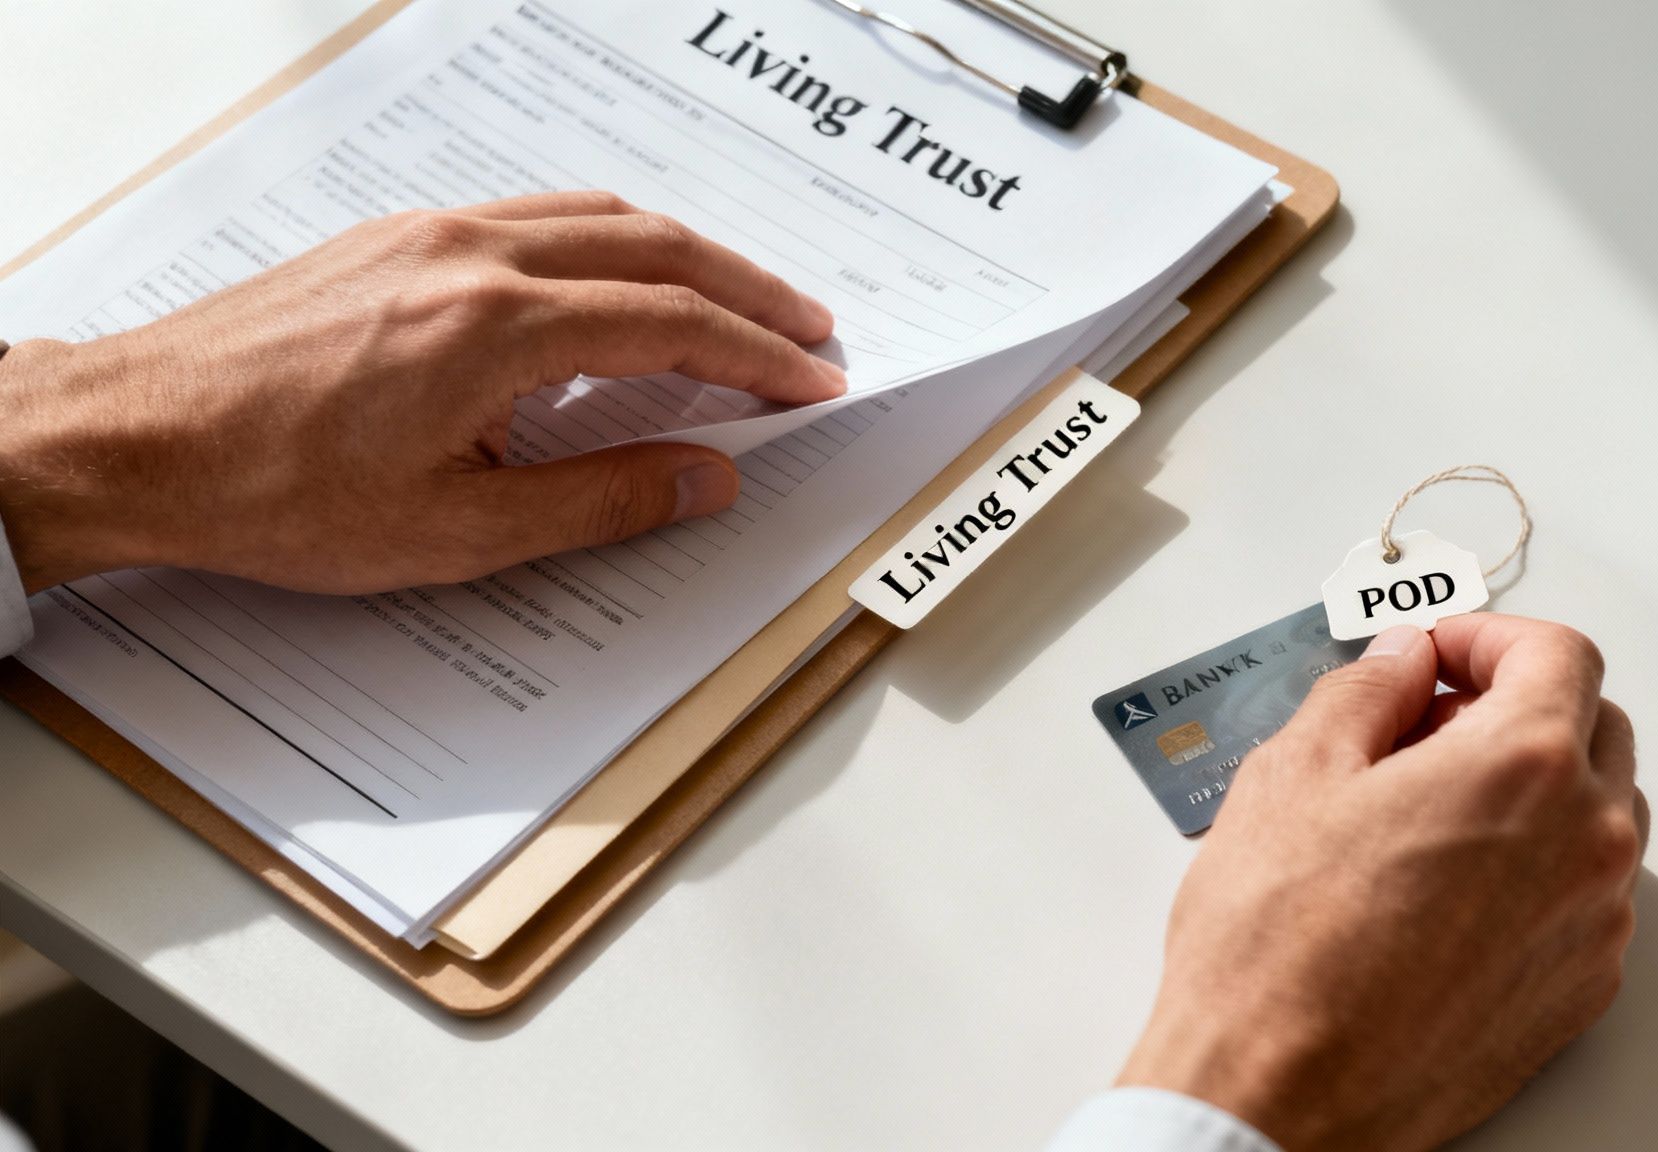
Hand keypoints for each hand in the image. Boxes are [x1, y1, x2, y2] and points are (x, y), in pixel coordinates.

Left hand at [0, 191, 843, 594]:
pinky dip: (610, 237)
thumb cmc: (275, 492)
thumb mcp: (459, 532)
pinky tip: (618, 277)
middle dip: (748, 291)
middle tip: (811, 329)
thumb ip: (602, 500)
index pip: (675, 324)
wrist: (136, 437)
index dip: (760, 356)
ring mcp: (432, 234)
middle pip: (657, 248)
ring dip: (686, 253)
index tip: (812, 381)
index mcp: (500, 328)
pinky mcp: (397, 238)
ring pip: (599, 214)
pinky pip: (537, 213)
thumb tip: (706, 479)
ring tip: (739, 298)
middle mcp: (474, 256)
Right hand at [1118, 614, 1644, 1151]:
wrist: (1280, 1094)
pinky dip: (1535, 867)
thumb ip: (1366, 691)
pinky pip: (1584, 897)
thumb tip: (1400, 661)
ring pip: (1597, 815)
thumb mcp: (1293, 774)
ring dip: (1532, 787)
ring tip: (1428, 809)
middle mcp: (1585, 842)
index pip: (1559, 654)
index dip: (1490, 636)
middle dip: (1517, 704)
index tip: (1439, 653)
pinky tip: (1445, 887)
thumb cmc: (1277, 948)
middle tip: (1426, 721)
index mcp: (1522, 766)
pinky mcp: (1581, 993)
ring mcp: (1594, 925)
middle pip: (1594, 727)